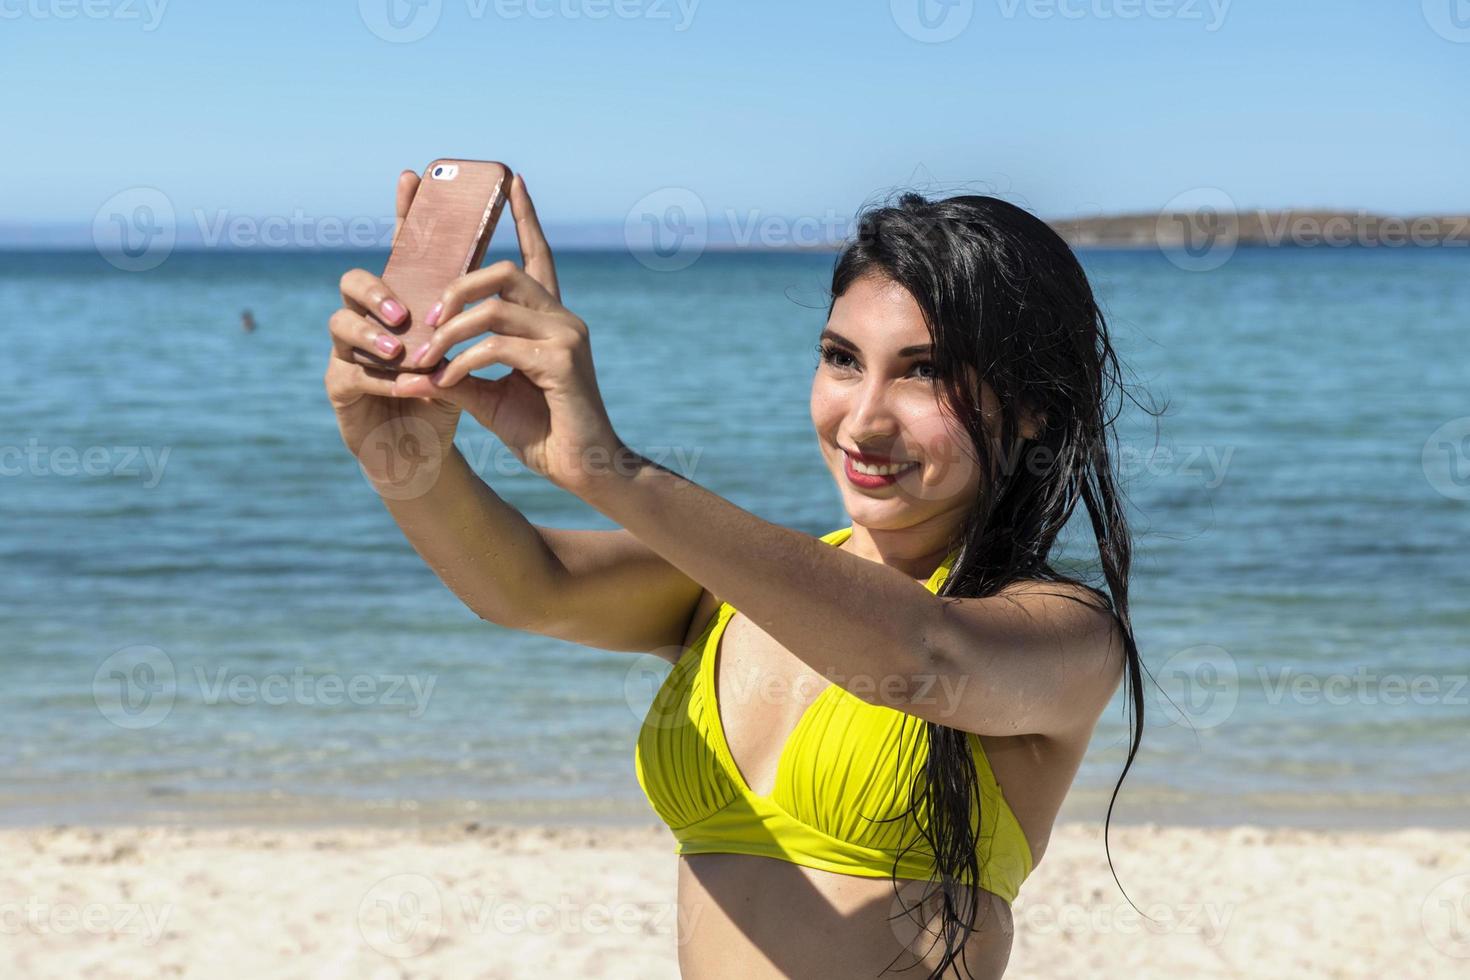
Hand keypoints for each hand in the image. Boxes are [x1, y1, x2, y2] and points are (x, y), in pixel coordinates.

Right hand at [323, 169, 463, 490]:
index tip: (413, 175)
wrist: (425, 455)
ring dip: (374, 336)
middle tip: (404, 311)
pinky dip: (385, 381)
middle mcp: (367, 319)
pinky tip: (412, 387)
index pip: (398, 251)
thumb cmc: (448, 396)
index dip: (403, 214)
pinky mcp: (339, 388)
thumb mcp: (469, 351)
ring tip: (405, 353)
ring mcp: (346, 351)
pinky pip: (351, 374)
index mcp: (402, 303)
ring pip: (340, 324)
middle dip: (376, 291)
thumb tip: (511, 268)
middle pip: (353, 281)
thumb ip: (477, 315)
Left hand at [391, 175, 622, 494]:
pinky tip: (444, 384)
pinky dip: (462, 363)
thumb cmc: (544, 434)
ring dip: (449, 331)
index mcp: (551, 319)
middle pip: (502, 272)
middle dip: (456, 286)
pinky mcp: (562, 361)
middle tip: (427, 317)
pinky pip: (497, 347)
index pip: (538, 254)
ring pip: (494, 306)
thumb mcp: (490, 399)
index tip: (512, 181)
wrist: (585, 470)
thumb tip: (411, 373)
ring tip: (425, 358)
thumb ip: (458, 376)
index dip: (526, 216)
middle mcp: (563, 318)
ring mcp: (566, 336)